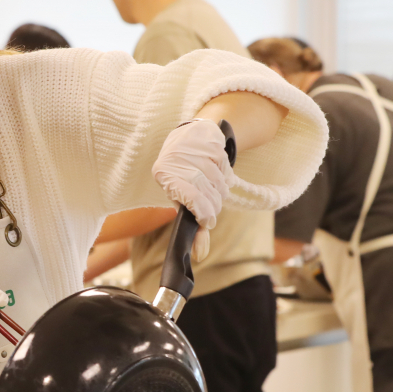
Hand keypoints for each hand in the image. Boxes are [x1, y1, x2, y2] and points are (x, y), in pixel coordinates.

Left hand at [152, 118, 231, 260]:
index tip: (208, 222)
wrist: (188, 137)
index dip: (205, 215)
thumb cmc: (181, 176)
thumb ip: (192, 225)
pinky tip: (217, 174)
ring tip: (212, 189)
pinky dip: (226, 178)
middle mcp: (179, 162)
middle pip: (208, 194)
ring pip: (220, 184)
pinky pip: (227, 171)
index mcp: (165, 176)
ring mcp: (197, 151)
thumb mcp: (179, 198)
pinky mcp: (212, 144)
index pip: (192, 200)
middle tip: (211, 209)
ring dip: (220, 193)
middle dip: (214, 207)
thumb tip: (201, 254)